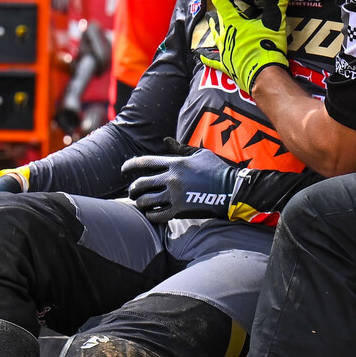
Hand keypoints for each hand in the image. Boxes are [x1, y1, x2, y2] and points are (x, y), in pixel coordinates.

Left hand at [122, 152, 236, 226]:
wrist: (232, 189)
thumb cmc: (217, 170)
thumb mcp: (199, 154)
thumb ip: (180, 148)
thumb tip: (166, 141)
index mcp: (175, 163)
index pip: (144, 162)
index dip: (129, 165)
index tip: (123, 170)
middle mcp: (171, 178)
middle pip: (141, 184)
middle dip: (132, 189)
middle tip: (132, 192)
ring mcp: (175, 195)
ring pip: (146, 200)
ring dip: (140, 203)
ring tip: (141, 204)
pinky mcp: (180, 210)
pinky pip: (157, 215)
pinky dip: (151, 215)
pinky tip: (152, 214)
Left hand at [202, 0, 291, 91]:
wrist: (264, 76)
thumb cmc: (267, 47)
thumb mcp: (275, 23)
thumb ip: (278, 2)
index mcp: (235, 22)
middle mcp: (226, 35)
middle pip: (218, 17)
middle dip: (217, 6)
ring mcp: (224, 51)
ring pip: (216, 36)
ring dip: (214, 27)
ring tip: (211, 21)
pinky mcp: (226, 65)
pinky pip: (213, 61)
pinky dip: (207, 58)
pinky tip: (200, 56)